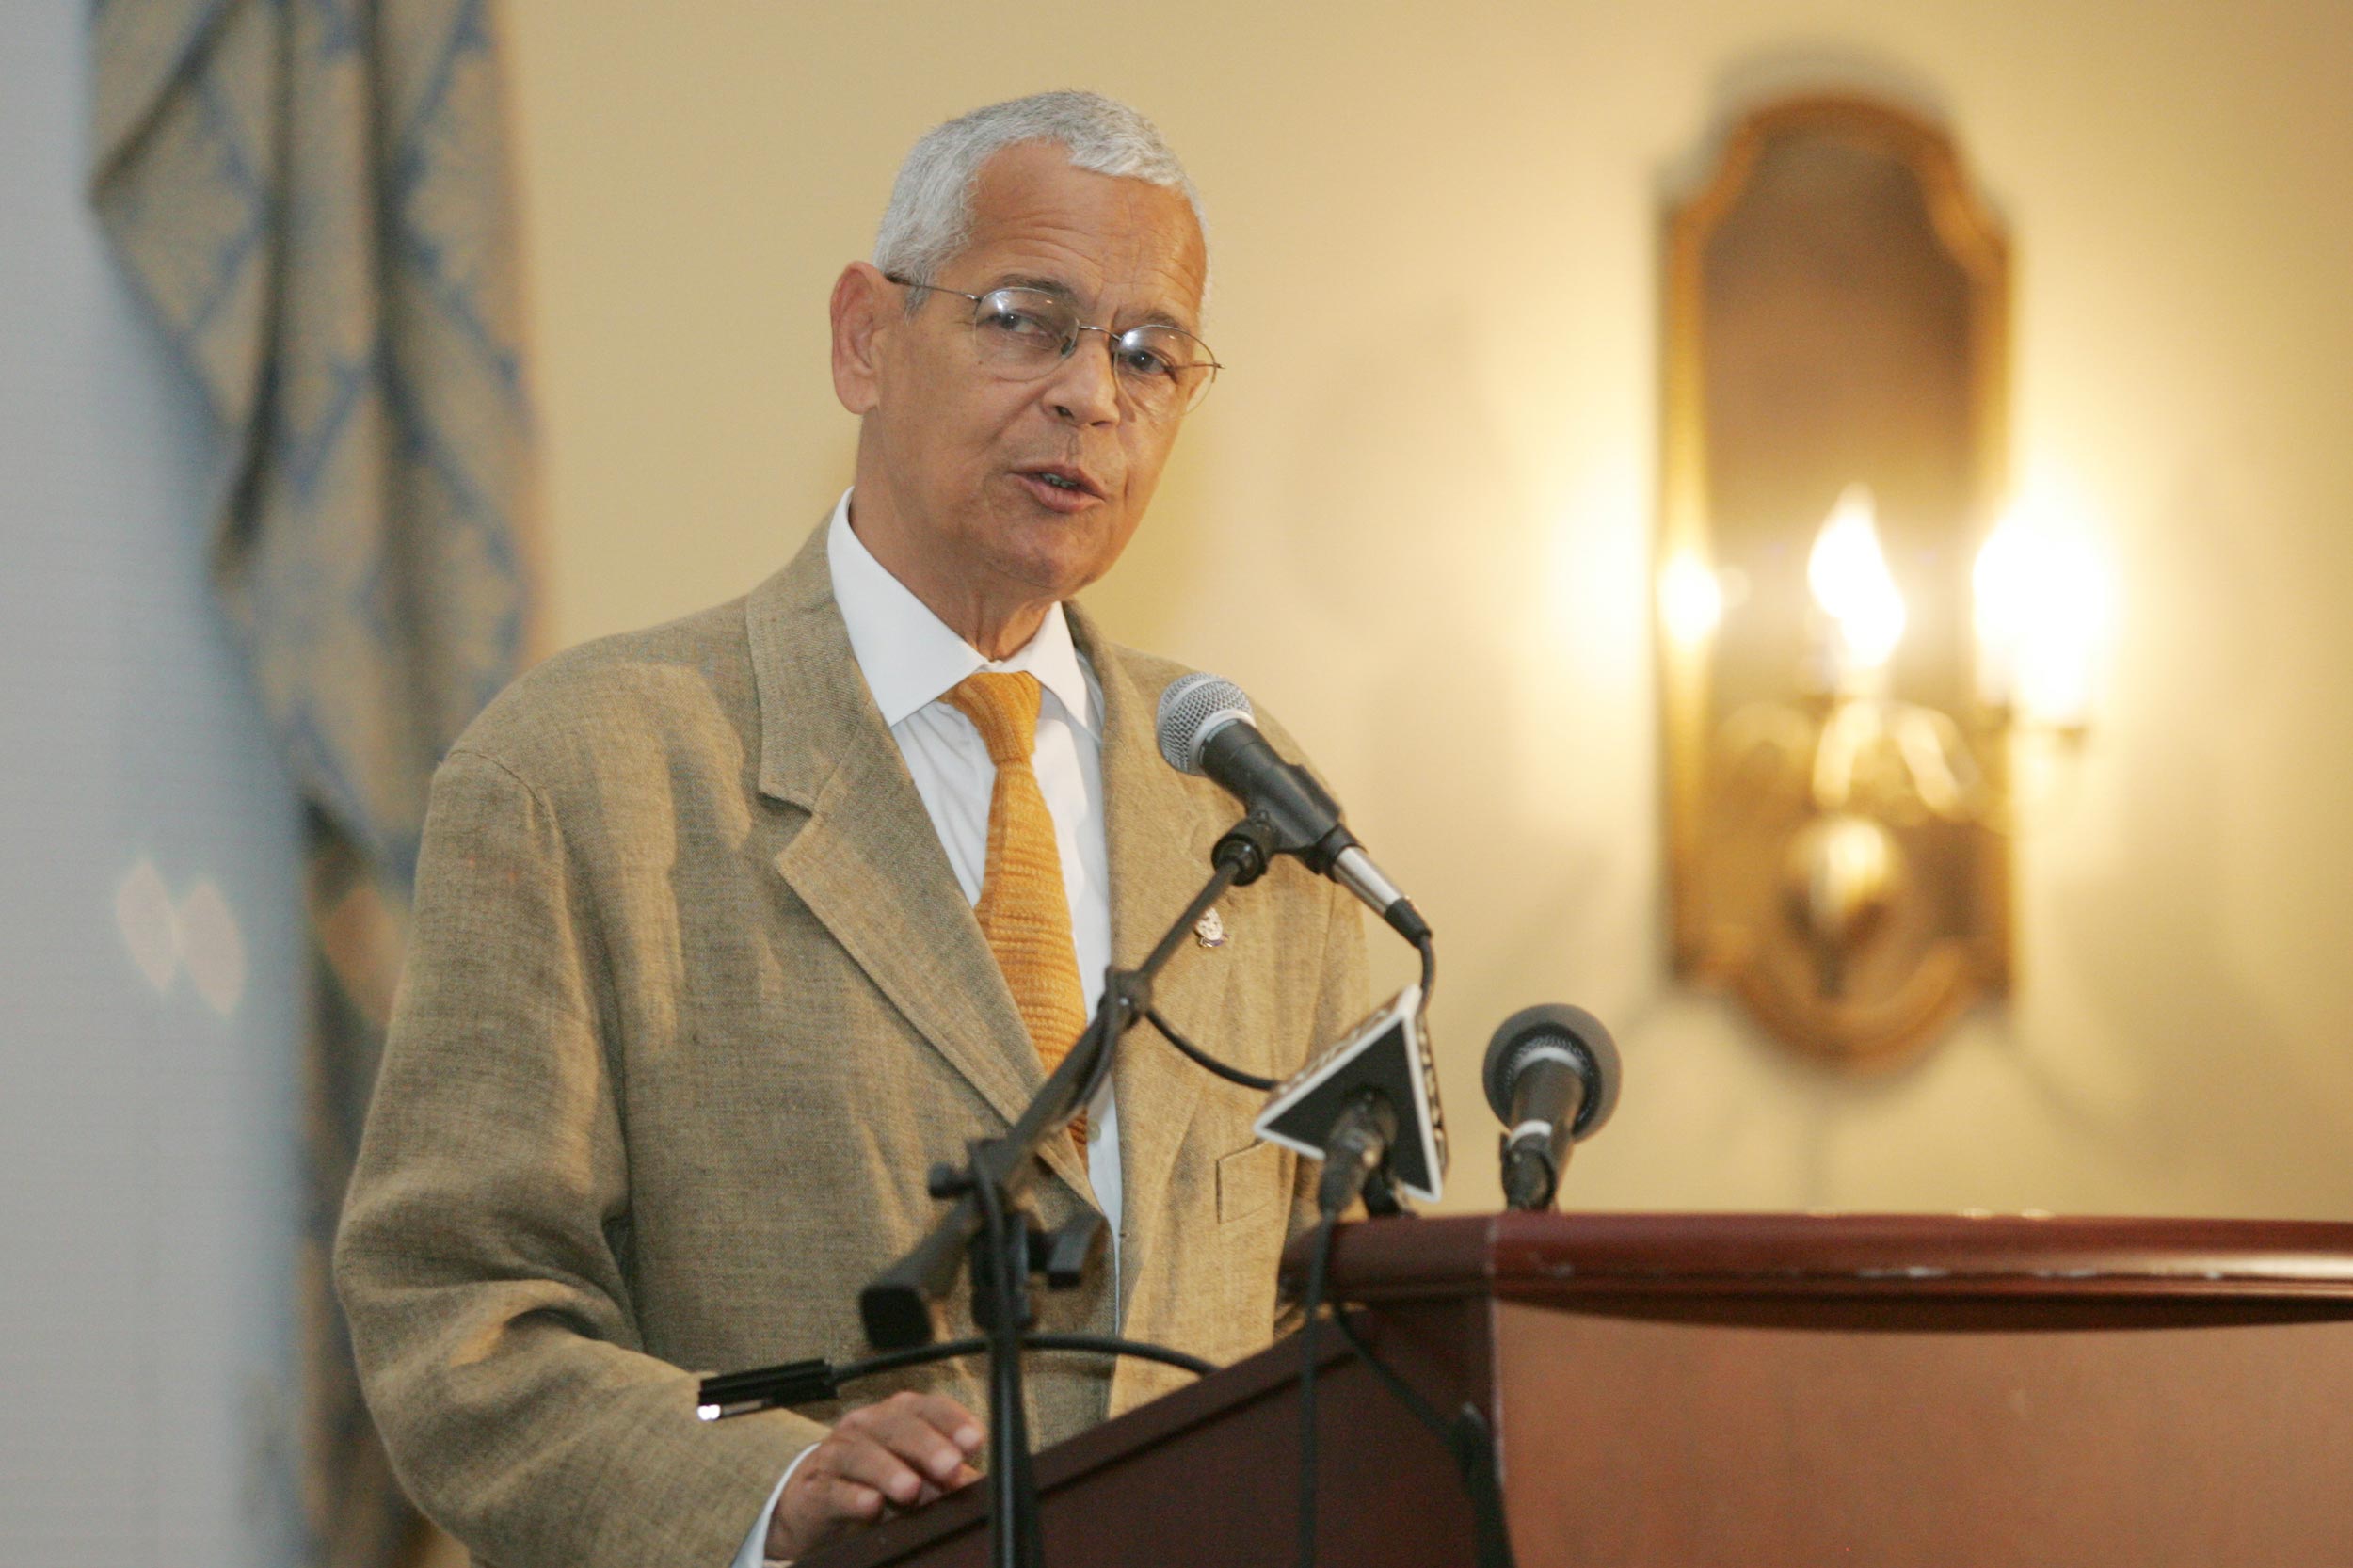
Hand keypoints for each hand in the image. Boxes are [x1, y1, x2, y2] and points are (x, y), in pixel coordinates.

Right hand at [766, 1391, 984, 1559]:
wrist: (816, 1503)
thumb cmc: (875, 1481)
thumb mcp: (916, 1477)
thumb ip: (945, 1478)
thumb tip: (976, 1486)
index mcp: (899, 1415)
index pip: (929, 1408)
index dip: (952, 1421)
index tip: (974, 1442)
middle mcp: (867, 1425)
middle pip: (897, 1426)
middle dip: (926, 1445)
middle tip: (949, 1467)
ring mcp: (837, 1453)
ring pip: (861, 1453)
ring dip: (888, 1470)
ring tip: (911, 1489)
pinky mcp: (815, 1487)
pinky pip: (833, 1489)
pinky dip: (852, 1496)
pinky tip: (871, 1505)